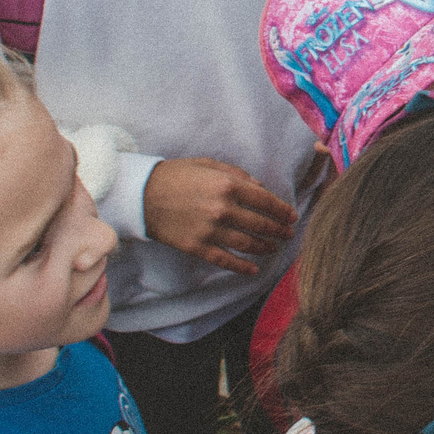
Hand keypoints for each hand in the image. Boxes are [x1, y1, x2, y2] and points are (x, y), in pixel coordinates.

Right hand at [142, 158, 296, 275]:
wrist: (141, 195)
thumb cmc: (176, 175)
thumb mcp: (208, 164)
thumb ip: (237, 174)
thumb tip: (260, 188)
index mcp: (227, 185)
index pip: (265, 201)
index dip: (282, 210)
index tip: (292, 216)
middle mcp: (222, 209)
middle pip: (260, 224)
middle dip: (279, 230)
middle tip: (288, 234)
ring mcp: (210, 231)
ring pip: (247, 244)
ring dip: (265, 247)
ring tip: (273, 248)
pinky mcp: (197, 247)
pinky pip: (225, 260)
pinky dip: (242, 267)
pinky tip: (254, 270)